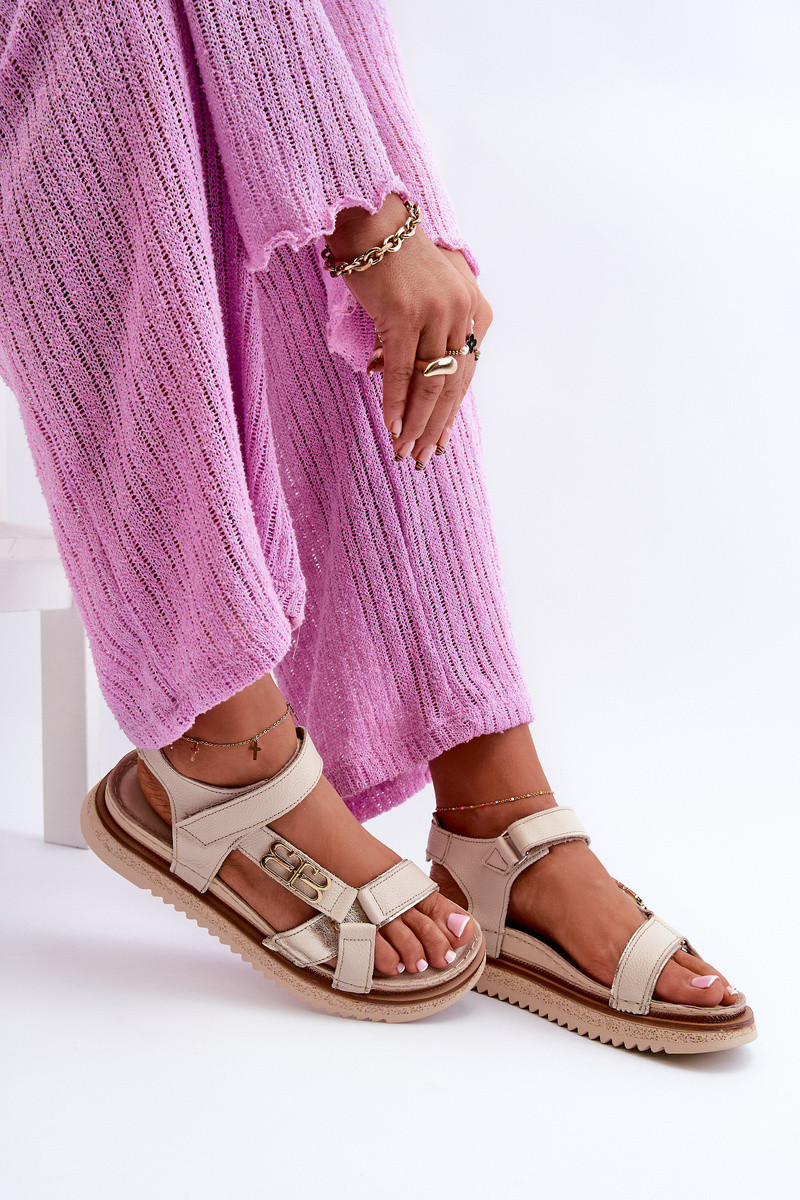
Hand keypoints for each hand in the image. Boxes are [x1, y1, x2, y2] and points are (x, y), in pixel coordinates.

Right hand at [324, 193, 492, 466]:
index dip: (451, 414)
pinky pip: (400, 370)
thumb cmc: (396, 257)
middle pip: (452, 384)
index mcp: (476, 311)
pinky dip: (394, 401)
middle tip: (422, 457)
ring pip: (430, 383)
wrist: (372, 218)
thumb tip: (414, 383)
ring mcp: (437, 313)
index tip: (440, 442)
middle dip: (436, 427)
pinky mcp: (406, 314)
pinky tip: (390, 425)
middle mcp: (463, 313)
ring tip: (404, 450)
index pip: (466, 375)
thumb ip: (435, 334)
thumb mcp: (431, 295)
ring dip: (416, 423)